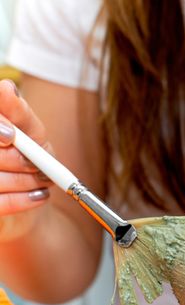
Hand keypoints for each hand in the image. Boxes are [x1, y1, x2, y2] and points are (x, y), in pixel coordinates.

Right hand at [0, 80, 52, 239]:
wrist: (30, 197)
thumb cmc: (27, 158)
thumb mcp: (31, 132)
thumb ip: (18, 112)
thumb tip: (5, 88)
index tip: (11, 135)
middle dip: (16, 159)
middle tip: (39, 165)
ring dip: (25, 180)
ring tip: (43, 180)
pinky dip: (22, 200)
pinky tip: (39, 196)